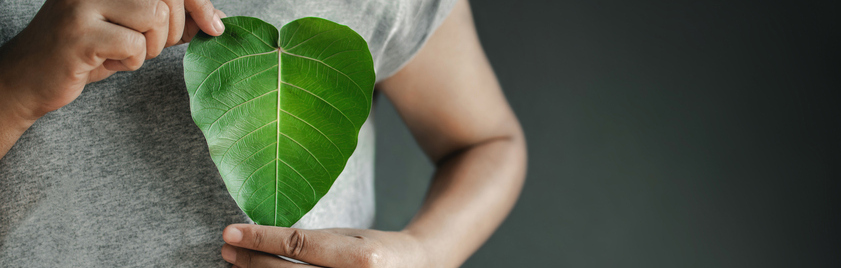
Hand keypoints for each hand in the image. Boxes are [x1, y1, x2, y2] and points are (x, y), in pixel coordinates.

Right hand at [0, 0, 224, 118]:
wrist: (31, 79)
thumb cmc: (89, 53)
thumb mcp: (137, 32)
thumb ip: (175, 23)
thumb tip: (219, 20)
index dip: (198, 2)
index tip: (215, 27)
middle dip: (171, 32)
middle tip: (146, 48)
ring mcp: (83, 3)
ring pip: (153, 18)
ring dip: (149, 47)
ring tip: (123, 53)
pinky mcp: (78, 33)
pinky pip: (134, 46)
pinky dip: (130, 62)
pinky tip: (106, 63)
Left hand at [221, 224, 432, 267]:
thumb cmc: (377, 250)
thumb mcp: (348, 237)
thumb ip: (311, 242)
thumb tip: (261, 241)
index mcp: (361, 258)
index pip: (299, 246)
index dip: (260, 238)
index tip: (230, 231)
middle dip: (251, 261)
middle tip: (227, 248)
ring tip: (236, 263)